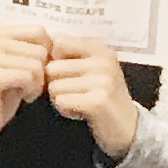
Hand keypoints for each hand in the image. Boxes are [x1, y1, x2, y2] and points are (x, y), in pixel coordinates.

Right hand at [0, 24, 50, 153]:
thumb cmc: (0, 91)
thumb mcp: (16, 62)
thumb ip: (31, 47)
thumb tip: (59, 41)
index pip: (38, 31)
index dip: (46, 51)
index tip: (35, 67)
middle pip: (40, 50)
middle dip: (42, 70)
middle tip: (29, 83)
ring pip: (36, 64)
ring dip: (38, 83)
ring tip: (26, 90)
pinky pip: (27, 77)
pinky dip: (31, 90)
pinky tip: (23, 96)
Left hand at [43, 35, 141, 157]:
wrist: (126, 124)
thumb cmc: (100, 94)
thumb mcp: (91, 67)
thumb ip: (69, 54)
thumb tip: (40, 46)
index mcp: (100, 49)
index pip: (59, 43)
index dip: (54, 60)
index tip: (68, 73)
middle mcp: (103, 61)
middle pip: (51, 68)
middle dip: (55, 83)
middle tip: (76, 93)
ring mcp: (103, 81)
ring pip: (53, 86)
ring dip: (61, 98)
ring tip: (80, 101)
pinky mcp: (98, 101)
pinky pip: (61, 101)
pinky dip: (66, 109)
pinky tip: (82, 111)